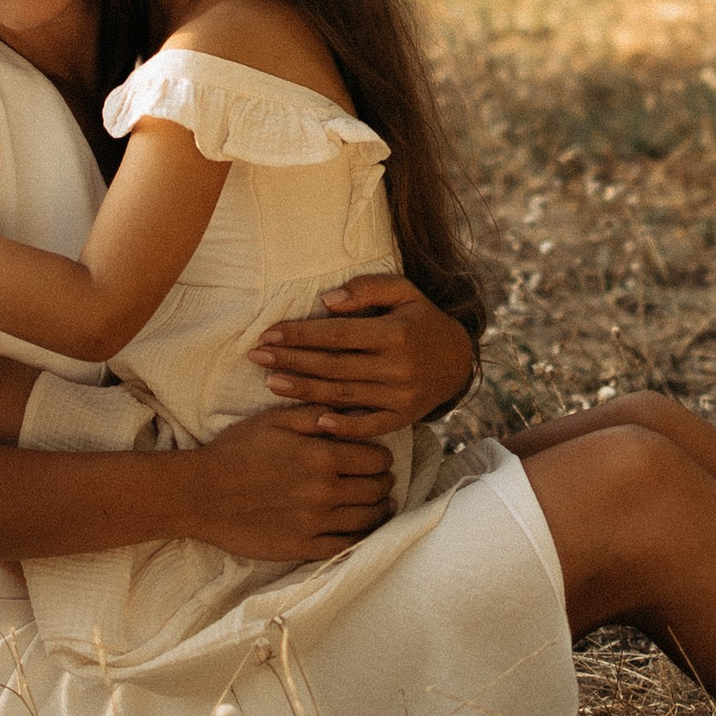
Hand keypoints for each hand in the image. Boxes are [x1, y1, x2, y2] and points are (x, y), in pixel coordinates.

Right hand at [180, 402, 397, 563]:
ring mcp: (315, 523)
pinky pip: (346, 546)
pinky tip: (361, 529)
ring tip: (379, 504)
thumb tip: (350, 413)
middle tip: (381, 480)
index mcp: (322, 456)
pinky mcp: (302, 548)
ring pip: (367, 519)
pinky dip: (361, 538)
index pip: (377, 459)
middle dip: (383, 482)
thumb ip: (316, 414)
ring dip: (378, 510)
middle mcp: (325, 491)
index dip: (381, 457)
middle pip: (377, 489)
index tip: (377, 458)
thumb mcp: (275, 419)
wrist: (200, 493)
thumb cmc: (235, 451)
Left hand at [251, 272, 475, 429]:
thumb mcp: (404, 291)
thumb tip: (326, 300)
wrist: (458, 360)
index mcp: (396, 333)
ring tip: (271, 383)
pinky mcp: (403, 417)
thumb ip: (368, 288)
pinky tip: (314, 421)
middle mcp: (398, 366)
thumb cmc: (422, 320)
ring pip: (343, 394)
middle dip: (291, 360)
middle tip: (257, 357)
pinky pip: (369, 425)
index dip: (300, 334)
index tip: (269, 333)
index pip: (337, 334)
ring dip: (303, 390)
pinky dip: (342, 426)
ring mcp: (400, 395)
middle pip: (333, 365)